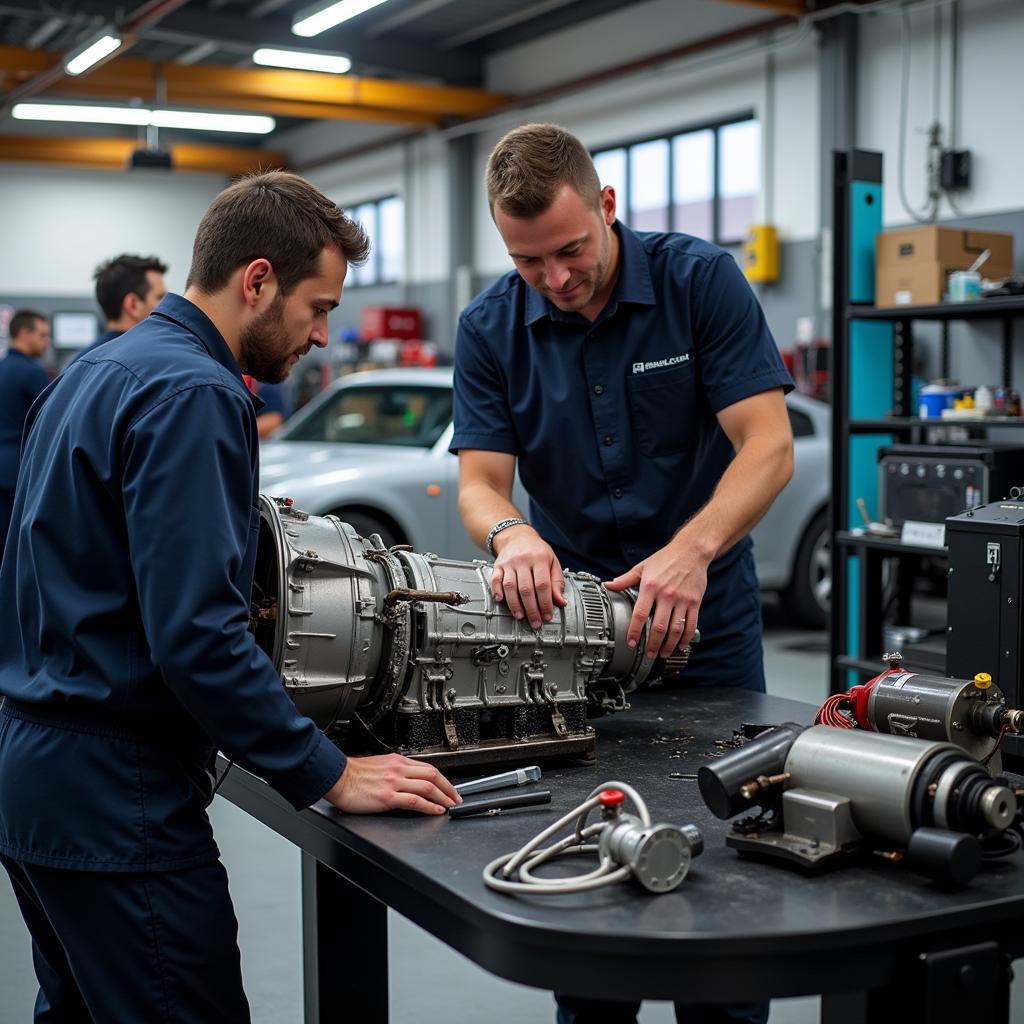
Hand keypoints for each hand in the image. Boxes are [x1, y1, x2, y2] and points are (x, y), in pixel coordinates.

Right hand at [323, 754, 460, 814]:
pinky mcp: (387, 797)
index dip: (443, 779)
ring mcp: (394, 783)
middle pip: (433, 776)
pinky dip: (428, 806)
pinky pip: (414, 801)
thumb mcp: (380, 765)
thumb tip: (410, 779)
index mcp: (397, 761)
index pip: (428, 768)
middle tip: (456, 798)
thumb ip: (396, 771)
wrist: (337, 778)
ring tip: (450, 806)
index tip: (450, 788)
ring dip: (443, 797)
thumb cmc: (353, 774)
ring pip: (427, 787)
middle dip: (448, 788)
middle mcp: (398, 769)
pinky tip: (436, 811)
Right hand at [491, 526, 567, 628]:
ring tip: (520, 616)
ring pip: (510, 587)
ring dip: (515, 604)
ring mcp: (509, 563)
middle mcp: (523, 560)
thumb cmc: (537, 551)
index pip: (543, 585)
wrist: (518, 536)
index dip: (545, 603)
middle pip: (527, 589)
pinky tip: (501, 601)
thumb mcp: (552, 562)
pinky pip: (495, 580)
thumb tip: (561, 602)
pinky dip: (497, 591)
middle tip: (535, 622)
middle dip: (532, 609)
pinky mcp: (498, 566)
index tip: (547, 615)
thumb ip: (557, 582)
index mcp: (540, 559)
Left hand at [603, 540, 708, 659]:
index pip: (640, 614)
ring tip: (663, 653)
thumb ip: (625, 579)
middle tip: (649, 654)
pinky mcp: (694, 602)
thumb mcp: (642, 567)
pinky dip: (685, 638)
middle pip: (658, 627)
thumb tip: (608, 585)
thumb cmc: (666, 558)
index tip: (631, 642)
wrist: (691, 551)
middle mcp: (667, 595)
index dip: (634, 631)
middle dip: (652, 645)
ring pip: (675, 629)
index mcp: (650, 587)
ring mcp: (682, 600)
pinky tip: (680, 645)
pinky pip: (691, 624)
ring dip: (668, 645)